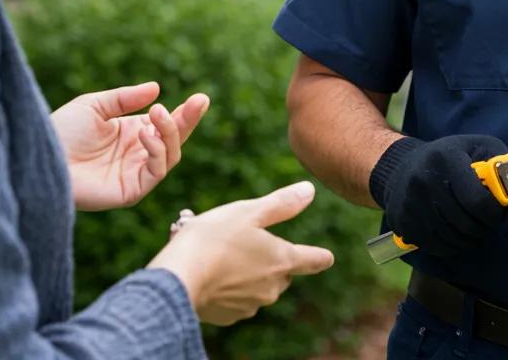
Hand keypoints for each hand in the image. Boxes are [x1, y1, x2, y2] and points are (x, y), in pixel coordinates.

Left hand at [50, 82, 208, 210]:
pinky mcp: (130, 191)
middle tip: (198, 101)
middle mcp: (137, 155)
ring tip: (156, 115)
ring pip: (170, 156)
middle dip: (188, 121)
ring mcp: (134, 174)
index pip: (166, 125)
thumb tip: (157, 89)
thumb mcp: (96, 105)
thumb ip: (126, 98)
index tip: (201, 99)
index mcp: (131, 134)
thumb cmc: (62, 131)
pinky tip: (144, 134)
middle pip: (175, 140)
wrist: (42, 155)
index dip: (185, 113)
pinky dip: (157, 151)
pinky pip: (155, 173)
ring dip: (170, 133)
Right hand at [148, 181, 334, 324]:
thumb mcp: (249, 211)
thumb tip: (310, 190)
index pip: (312, 260)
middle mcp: (272, 287)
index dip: (320, 256)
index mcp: (281, 260)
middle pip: (281, 272)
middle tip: (242, 239)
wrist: (180, 277)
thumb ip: (282, 203)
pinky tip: (210, 272)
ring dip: (246, 271)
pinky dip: (229, 286)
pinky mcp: (229, 316)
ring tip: (219, 252)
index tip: (327, 257)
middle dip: (269, 258)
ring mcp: (251, 305)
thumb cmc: (215, 238)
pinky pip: (236, 298)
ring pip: (257, 285)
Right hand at [368, 134, 507, 258]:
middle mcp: (424, 179)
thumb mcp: (486, 153)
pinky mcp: (403, 222)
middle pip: (467, 225)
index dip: (494, 213)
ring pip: (453, 240)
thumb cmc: (454, 158)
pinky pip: (437, 248)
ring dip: (469, 238)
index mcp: (447, 157)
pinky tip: (452, 230)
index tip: (496, 209)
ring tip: (469, 223)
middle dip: (483, 226)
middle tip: (483, 217)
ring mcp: (410, 202)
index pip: (477, 201)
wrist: (404, 167)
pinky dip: (451, 245)